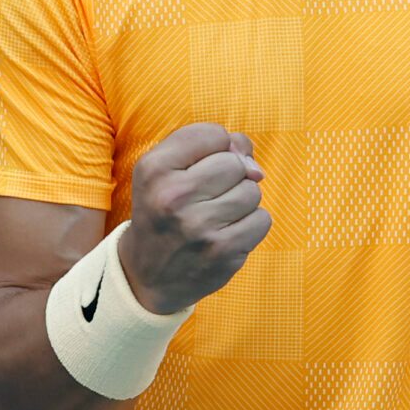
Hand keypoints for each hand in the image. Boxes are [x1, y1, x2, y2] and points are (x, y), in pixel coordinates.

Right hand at [119, 123, 269, 314]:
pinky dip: (250, 225)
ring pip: (252, 191)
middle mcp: (173, 196)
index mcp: (154, 168)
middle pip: (235, 164)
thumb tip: (253, 164)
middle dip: (230, 176)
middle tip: (206, 197)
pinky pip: (262, 220)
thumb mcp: (166, 170)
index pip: (213, 135)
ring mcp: (199, 226)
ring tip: (215, 215)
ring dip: (242, 202)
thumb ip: (208, 147)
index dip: (217, 148)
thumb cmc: (164, 211)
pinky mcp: (222, 251)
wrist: (147, 275)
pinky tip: (226, 232)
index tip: (200, 168)